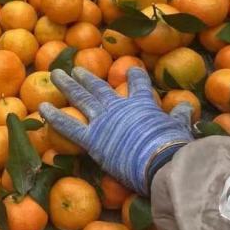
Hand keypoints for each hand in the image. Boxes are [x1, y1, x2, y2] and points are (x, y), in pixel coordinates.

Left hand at [40, 67, 193, 194]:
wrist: (161, 161)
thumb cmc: (174, 148)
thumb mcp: (180, 129)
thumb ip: (180, 116)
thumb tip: (188, 107)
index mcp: (142, 104)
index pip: (139, 84)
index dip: (135, 76)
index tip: (132, 69)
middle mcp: (119, 107)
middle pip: (100, 88)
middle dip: (86, 77)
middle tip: (75, 68)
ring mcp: (103, 121)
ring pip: (81, 98)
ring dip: (67, 85)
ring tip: (56, 74)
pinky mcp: (92, 139)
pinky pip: (69, 126)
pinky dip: (54, 116)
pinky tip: (41, 107)